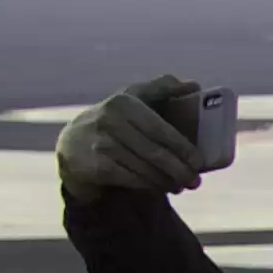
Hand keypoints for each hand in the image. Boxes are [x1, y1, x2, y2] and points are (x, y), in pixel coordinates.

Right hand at [57, 75, 207, 199]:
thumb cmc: (114, 120)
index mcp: (124, 102)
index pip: (161, 129)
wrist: (73, 144)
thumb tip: (195, 85)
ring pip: (145, 169)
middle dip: (180, 170)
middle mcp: (109, 121)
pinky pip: (132, 179)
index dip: (183, 148)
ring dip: (167, 181)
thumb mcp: (133, 98)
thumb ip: (162, 88)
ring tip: (181, 185)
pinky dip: (150, 186)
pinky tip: (160, 187)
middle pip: (155, 153)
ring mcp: (101, 145)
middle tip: (195, 181)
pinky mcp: (96, 167)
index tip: (199, 161)